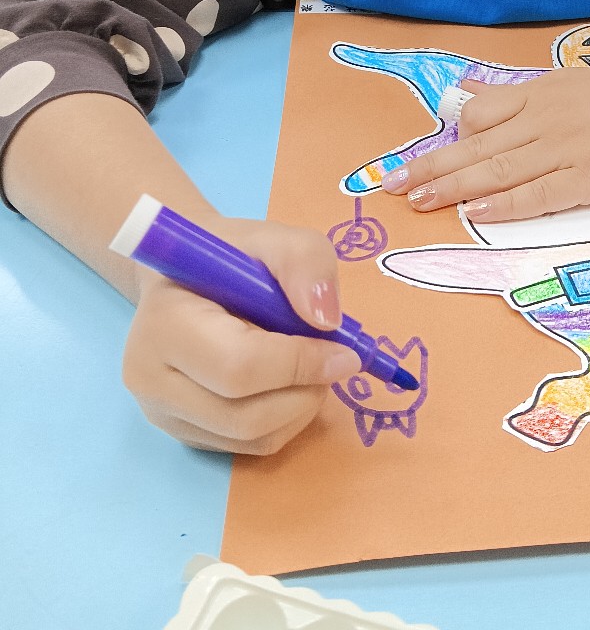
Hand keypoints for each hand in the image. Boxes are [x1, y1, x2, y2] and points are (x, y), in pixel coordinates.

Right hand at [122, 217, 360, 453]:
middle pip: (246, 415)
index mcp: (164, 322)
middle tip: (333, 358)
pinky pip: (251, 447)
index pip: (238, 366)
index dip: (300, 363)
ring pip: (254, 437)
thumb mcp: (273, 235)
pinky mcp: (183, 436)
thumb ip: (304, 262)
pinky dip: (287, 420)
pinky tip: (288, 382)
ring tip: (310, 364)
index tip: (344, 351)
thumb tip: (326, 320)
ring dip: (303, 406)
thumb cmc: (229, 256)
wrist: (185, 278)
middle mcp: (150, 379)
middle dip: (307, 389)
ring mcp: (162, 415)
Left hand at [383, 63, 589, 221]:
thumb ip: (513, 95)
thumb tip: (464, 94)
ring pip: (501, 170)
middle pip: (479, 146)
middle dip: (433, 168)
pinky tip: (479, 213)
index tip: (405, 165)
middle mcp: (545, 121)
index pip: (478, 118)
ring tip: (422, 203)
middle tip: (393, 188)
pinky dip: (508, 204)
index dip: (441, 143)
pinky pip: (542, 193)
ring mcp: (568, 149)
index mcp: (537, 97)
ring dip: (458, 187)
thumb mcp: (561, 83)